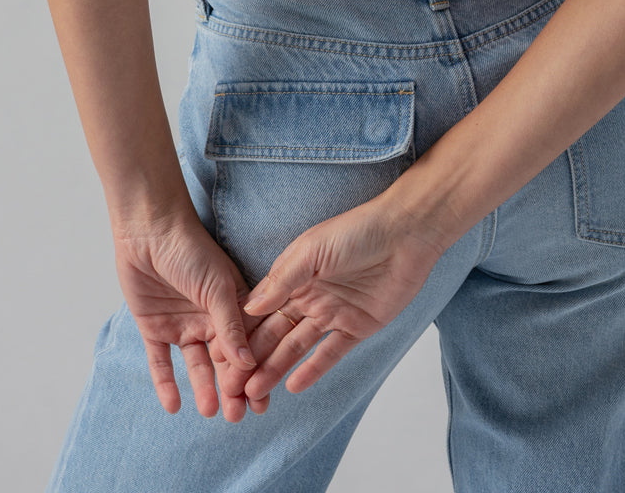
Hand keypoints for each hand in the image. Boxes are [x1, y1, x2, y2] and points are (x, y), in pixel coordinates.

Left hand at [112, 209, 269, 419]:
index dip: (254, 373)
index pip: (246, 345)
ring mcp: (182, 324)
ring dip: (203, 389)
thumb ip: (230, 325)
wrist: (148, 231)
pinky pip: (161, 362)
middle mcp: (209, 318)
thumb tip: (247, 363)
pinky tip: (173, 406)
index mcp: (232, 305)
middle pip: (223, 362)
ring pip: (196, 366)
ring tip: (212, 412)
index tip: (262, 401)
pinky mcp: (154, 328)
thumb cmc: (191, 249)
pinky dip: (166, 384)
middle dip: (232, 389)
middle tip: (237, 417)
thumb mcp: (217, 287)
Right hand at [238, 193, 445, 400]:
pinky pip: (331, 353)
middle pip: (275, 333)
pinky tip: (293, 387)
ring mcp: (332, 313)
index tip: (219, 358)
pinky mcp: (357, 327)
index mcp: (294, 276)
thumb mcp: (312, 250)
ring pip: (297, 347)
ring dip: (276, 369)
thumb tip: (248, 307)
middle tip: (232, 387)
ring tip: (255, 393)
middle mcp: (309, 296)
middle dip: (252, 359)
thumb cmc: (357, 231)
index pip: (260, 310)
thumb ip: (282, 281)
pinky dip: (312, 370)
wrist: (406, 234)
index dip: (240, 333)